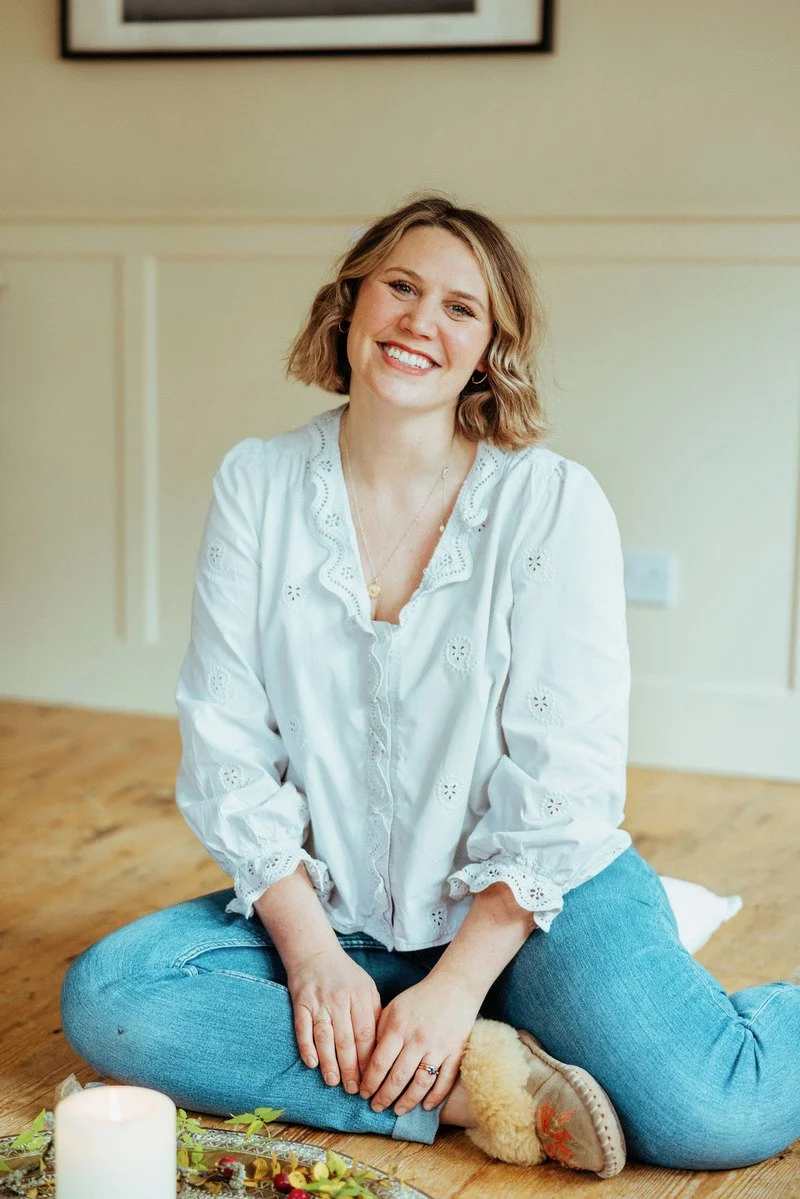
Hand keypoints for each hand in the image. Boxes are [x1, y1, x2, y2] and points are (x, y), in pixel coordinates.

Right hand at [286, 947, 381, 1094]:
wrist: (314, 952)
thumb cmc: (345, 975)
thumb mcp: (367, 988)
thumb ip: (374, 1015)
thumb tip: (382, 1047)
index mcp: (361, 996)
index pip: (366, 1035)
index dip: (369, 1061)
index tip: (371, 1080)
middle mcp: (340, 1000)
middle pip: (346, 1040)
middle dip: (351, 1069)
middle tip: (353, 1090)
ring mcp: (319, 1002)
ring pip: (325, 1038)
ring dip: (330, 1063)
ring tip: (334, 1082)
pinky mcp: (300, 1003)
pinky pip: (303, 1028)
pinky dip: (307, 1047)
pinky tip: (312, 1063)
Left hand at [359, 971, 480, 1115]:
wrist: (454, 987)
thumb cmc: (420, 998)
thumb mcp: (394, 1008)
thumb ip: (380, 1031)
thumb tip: (367, 1059)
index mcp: (399, 1027)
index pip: (380, 1062)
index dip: (370, 1082)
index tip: (363, 1093)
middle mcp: (418, 1039)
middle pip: (398, 1077)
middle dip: (384, 1096)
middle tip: (376, 1108)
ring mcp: (439, 1047)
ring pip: (420, 1083)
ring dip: (407, 1101)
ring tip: (397, 1111)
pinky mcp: (456, 1052)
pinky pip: (445, 1080)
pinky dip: (435, 1097)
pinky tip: (425, 1106)